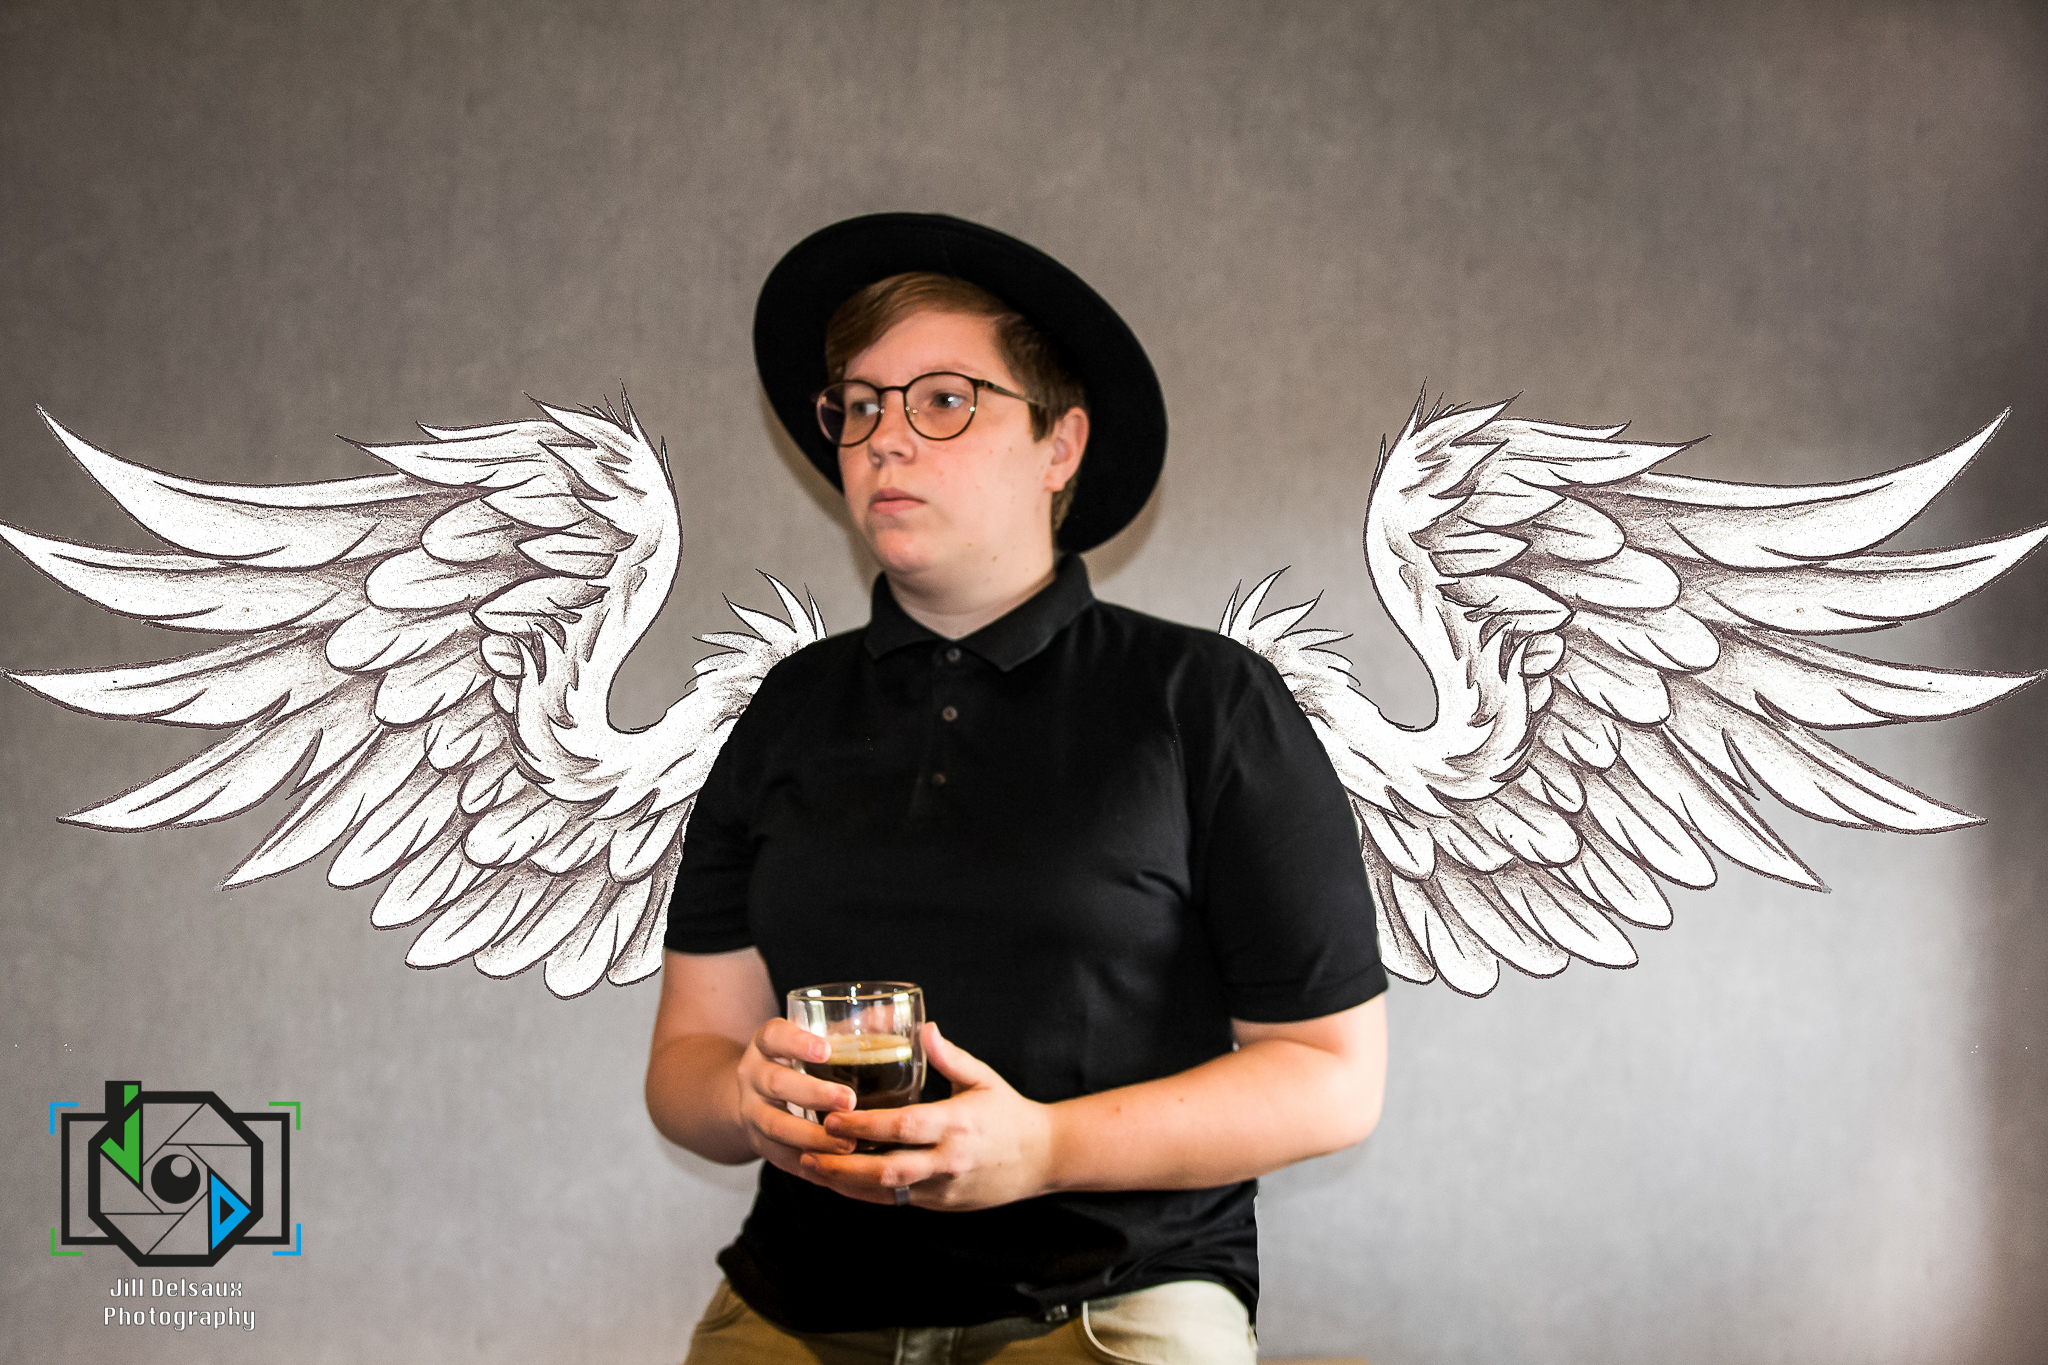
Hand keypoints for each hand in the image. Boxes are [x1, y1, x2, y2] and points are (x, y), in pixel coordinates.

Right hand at [734, 1017, 859, 1180]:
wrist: (756, 1097)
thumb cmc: (802, 1062)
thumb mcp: (815, 1038)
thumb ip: (851, 1028)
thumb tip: (896, 1011)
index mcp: (767, 1044)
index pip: (774, 1036)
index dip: (796, 1042)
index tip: (825, 1050)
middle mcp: (753, 1076)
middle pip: (776, 1083)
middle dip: (812, 1093)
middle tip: (849, 1101)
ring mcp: (752, 1112)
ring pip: (776, 1125)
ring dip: (812, 1137)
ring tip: (848, 1143)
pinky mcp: (759, 1145)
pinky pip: (781, 1158)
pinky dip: (809, 1166)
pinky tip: (837, 1170)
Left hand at [800, 1022, 1054, 1210]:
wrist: (1043, 1158)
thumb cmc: (1009, 1112)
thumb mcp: (983, 1078)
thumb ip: (949, 1057)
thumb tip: (924, 1028)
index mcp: (957, 1124)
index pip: (904, 1127)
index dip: (864, 1126)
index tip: (831, 1118)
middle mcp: (949, 1160)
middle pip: (888, 1169)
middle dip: (844, 1165)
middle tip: (808, 1150)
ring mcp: (945, 1188)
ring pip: (888, 1193)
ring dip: (846, 1185)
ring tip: (811, 1170)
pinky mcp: (943, 1205)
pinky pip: (898, 1202)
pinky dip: (866, 1195)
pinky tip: (839, 1184)